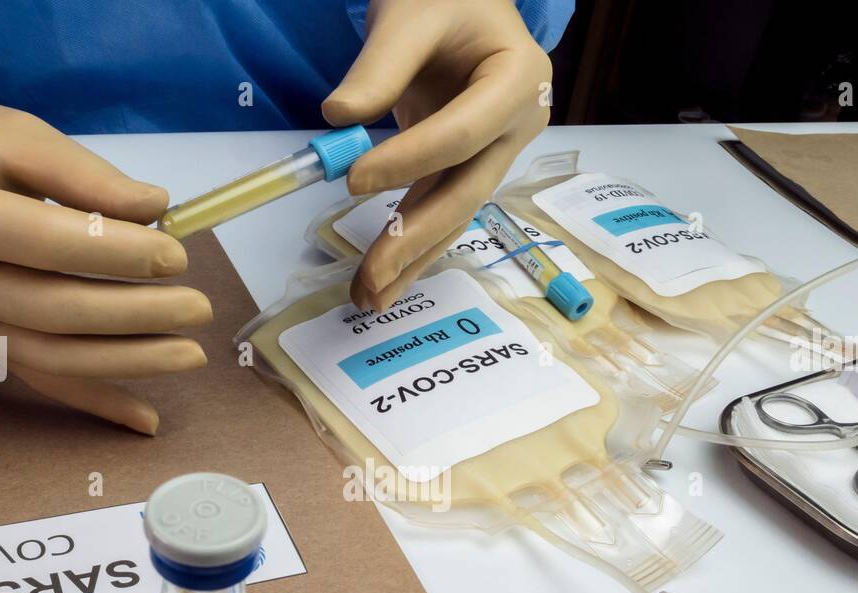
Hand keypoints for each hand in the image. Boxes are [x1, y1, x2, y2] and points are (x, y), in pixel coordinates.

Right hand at [0, 83, 208, 434]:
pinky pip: (36, 377)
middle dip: (134, 314)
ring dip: (127, 362)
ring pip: (49, 355)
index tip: (175, 256)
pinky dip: (93, 399)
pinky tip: (143, 419)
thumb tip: (156, 211)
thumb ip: (82, 173)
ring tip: (190, 355)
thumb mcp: (12, 132)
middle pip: (51, 309)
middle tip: (198, 308)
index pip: (45, 244)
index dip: (117, 254)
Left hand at [323, 0, 551, 309]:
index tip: (352, 180)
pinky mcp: (471, 167)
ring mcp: (499, 151)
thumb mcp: (408, 14)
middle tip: (370, 276)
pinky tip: (382, 284)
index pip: (461, 134)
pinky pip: (440, 210)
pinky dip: (410, 247)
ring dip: (410, 260)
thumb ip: (378, 66)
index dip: (409, 161)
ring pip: (454, 213)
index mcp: (519, 78)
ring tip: (368, 299)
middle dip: (413, 238)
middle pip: (465, 191)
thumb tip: (338, 119)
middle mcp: (519, 124)